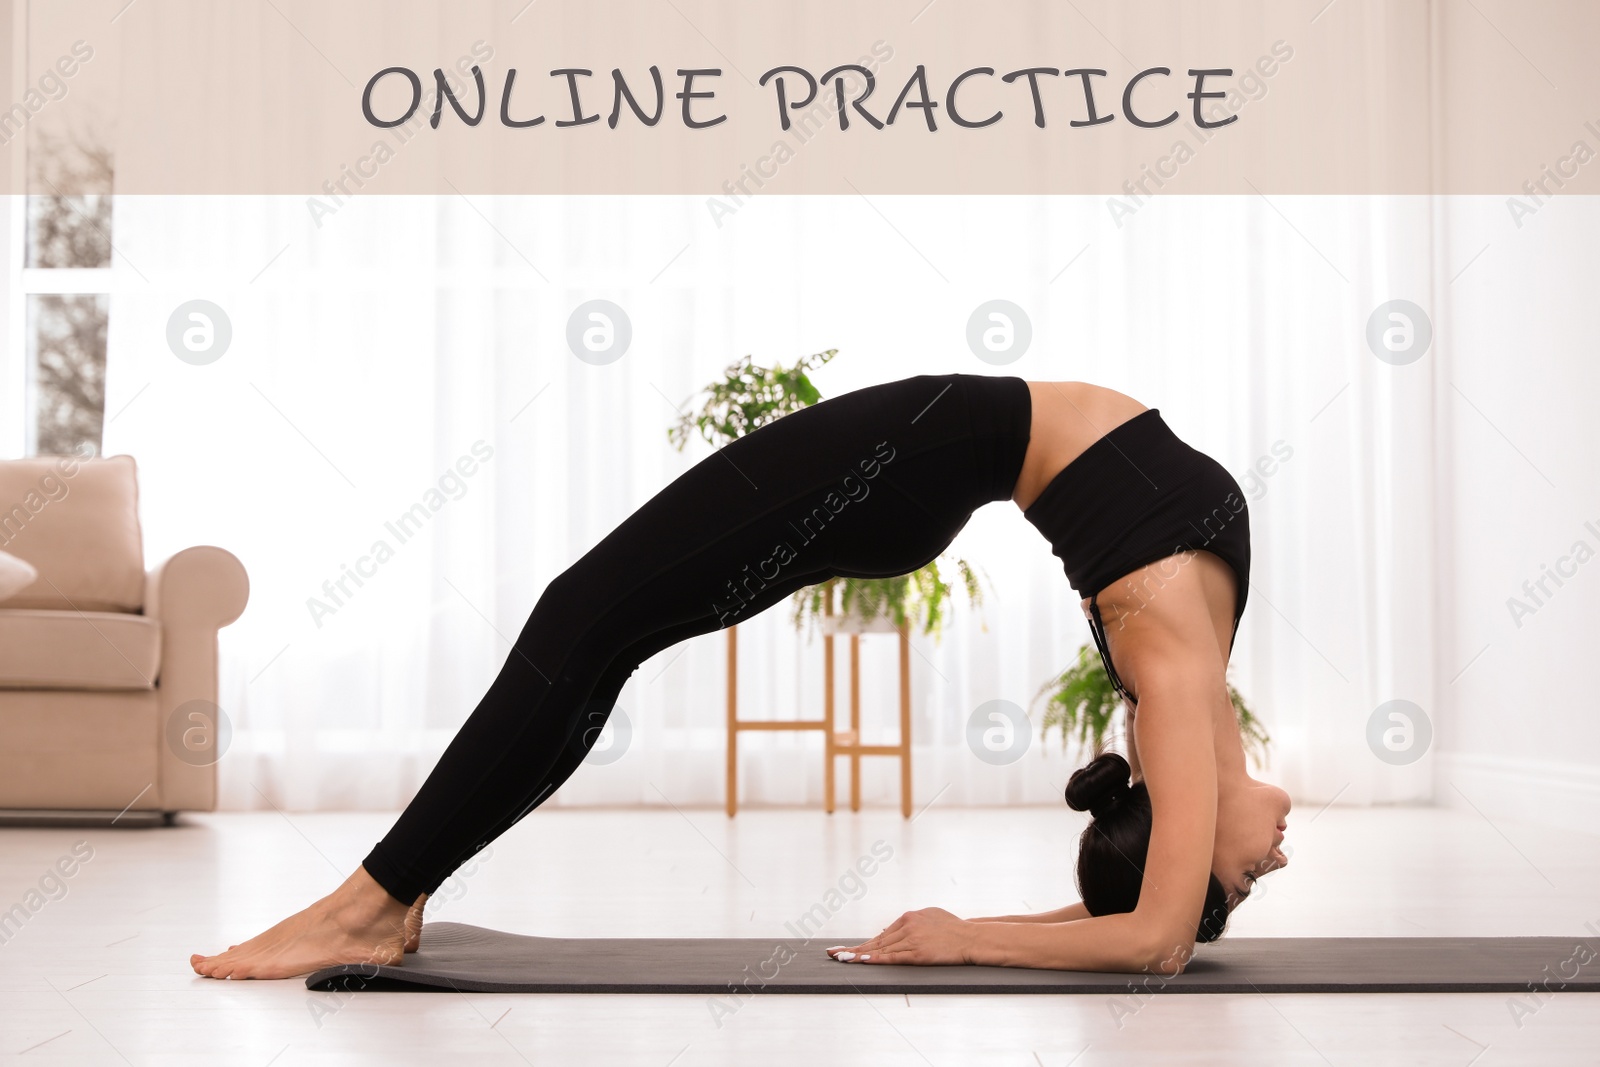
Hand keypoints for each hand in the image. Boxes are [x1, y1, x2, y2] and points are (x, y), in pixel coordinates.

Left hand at [825, 908, 976, 965]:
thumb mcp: (930, 917)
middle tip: (833, 954)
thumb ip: (913, 923)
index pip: (881, 935)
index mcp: (909, 917)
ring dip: (859, 956)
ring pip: (880, 949)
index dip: (863, 944)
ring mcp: (912, 939)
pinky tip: (863, 961)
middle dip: (853, 949)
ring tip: (841, 959)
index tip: (846, 949)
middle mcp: (907, 926)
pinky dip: (876, 959)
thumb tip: (899, 928)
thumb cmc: (954, 928)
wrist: (971, 937)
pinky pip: (893, 957)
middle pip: (875, 941)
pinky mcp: (918, 953)